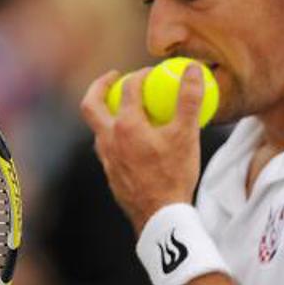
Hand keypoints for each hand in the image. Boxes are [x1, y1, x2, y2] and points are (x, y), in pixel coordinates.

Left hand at [80, 65, 202, 232]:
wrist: (160, 215)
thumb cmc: (174, 174)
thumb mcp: (186, 134)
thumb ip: (189, 99)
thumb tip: (192, 69)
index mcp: (126, 125)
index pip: (129, 88)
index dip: (141, 75)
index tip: (151, 72)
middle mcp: (109, 139)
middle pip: (91, 103)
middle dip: (100, 85)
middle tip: (115, 76)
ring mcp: (106, 158)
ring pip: (96, 127)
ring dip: (106, 112)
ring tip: (122, 107)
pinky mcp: (110, 173)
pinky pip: (106, 146)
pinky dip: (113, 134)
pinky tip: (130, 139)